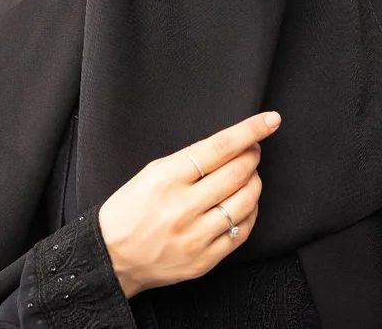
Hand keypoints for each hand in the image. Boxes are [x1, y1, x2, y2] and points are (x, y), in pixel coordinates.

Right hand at [97, 111, 280, 297]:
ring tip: (248, 177)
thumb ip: (190, 160)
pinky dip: (249, 213)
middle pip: (237, 174)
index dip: (249, 131)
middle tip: (253, 151)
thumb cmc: (129, 210)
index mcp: (166, 178)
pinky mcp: (204, 260)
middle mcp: (182, 207)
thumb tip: (230, 147)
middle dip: (252, 157)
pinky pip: (241, 232)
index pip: (219, 148)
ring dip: (254, 183)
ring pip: (245, 203)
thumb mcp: (151, 172)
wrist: (111, 257)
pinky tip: (244, 205)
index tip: (270, 121)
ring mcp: (195, 236)